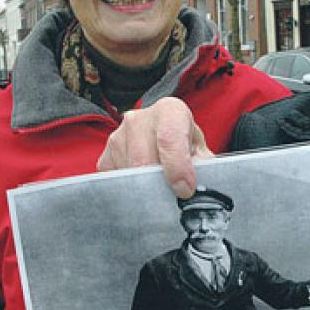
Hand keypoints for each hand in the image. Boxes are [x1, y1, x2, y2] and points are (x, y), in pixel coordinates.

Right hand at [97, 97, 212, 198]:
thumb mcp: (202, 153)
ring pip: (128, 175)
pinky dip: (131, 191)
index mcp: (169, 110)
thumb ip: (204, 169)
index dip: (177, 167)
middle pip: (143, 160)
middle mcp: (139, 119)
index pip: (168, 138)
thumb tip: (202, 191)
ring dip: (146, 189)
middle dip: (159, 184)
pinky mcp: (105, 158)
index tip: (184, 189)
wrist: (166, 139)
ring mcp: (117, 137)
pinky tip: (145, 187)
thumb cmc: (186, 146)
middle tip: (173, 199)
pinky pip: (115, 183)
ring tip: (161, 188)